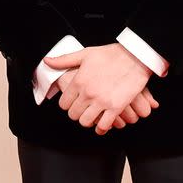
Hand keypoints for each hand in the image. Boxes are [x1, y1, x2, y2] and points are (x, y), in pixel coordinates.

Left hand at [42, 42, 159, 135]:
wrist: (135, 56)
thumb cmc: (111, 54)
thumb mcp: (85, 54)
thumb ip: (64, 60)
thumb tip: (47, 61)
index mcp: (79, 81)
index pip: (63, 103)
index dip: (67, 105)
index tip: (73, 103)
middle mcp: (88, 93)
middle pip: (73, 114)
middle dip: (77, 113)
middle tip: (83, 110)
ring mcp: (101, 101)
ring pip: (85, 122)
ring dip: (88, 121)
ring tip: (92, 116)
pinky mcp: (116, 107)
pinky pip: (103, 126)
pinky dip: (101, 128)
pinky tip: (102, 125)